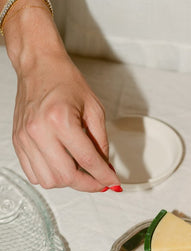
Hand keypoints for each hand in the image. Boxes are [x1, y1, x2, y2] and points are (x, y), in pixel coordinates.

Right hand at [12, 43, 119, 191]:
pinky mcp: (18, 142)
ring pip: (49, 180)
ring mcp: (25, 138)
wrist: (38, 66)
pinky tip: (62, 166)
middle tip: (99, 181)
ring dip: (68, 182)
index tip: (112, 182)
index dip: (103, 176)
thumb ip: (101, 142)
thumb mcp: (94, 109)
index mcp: (60, 119)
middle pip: (66, 176)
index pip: (87, 160)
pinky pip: (33, 174)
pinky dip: (50, 177)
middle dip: (87, 184)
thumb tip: (106, 168)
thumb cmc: (65, 81)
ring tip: (79, 171)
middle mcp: (39, 131)